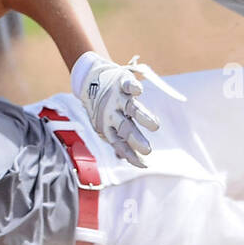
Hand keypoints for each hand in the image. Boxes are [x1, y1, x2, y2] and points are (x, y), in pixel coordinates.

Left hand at [70, 53, 181, 167]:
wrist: (89, 80)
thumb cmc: (103, 106)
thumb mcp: (106, 124)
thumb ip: (118, 140)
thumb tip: (127, 160)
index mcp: (109, 126)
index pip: (120, 144)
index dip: (130, 154)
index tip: (144, 164)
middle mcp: (113, 114)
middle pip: (125, 128)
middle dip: (135, 139)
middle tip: (147, 150)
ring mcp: (117, 98)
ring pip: (130, 108)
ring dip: (141, 116)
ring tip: (154, 125)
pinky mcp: (120, 82)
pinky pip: (127, 85)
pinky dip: (132, 87)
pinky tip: (139, 91)